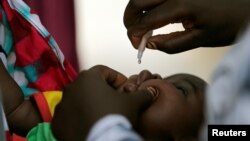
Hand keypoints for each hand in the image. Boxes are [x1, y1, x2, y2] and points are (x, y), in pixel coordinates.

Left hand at [51, 65, 152, 140]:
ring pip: (79, 99)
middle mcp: (71, 88)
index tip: (125, 87)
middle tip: (115, 100)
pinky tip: (90, 123)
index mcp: (88, 78)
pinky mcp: (58, 122)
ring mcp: (62, 105)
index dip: (117, 78)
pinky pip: (69, 115)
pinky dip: (79, 117)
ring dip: (90, 103)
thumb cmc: (115, 117)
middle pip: (90, 84)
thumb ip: (142, 93)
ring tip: (102, 114)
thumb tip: (149, 92)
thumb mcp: (134, 102)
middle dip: (103, 90)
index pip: (104, 70)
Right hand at [124, 0, 249, 53]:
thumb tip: (148, 44)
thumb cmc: (229, 23)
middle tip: (132, 33)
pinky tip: (152, 12)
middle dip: (129, 19)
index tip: (136, 44)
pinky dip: (148, 3)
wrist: (246, 6)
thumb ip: (171, 44)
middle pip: (137, 1)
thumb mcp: (200, 39)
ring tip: (141, 24)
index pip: (145, 20)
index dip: (135, 34)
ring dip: (137, 9)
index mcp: (180, 5)